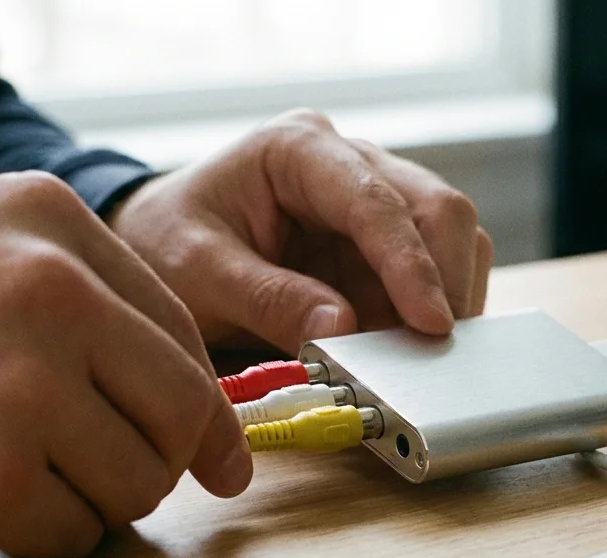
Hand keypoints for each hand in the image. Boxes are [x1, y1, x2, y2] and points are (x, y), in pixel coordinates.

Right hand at [0, 172, 250, 557]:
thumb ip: (93, 300)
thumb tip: (205, 408)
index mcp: (51, 220)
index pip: (183, 333)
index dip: (206, 411)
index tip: (219, 458)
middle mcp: (48, 290)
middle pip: (182, 414)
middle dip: (159, 462)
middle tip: (108, 474)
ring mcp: (18, 385)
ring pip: (139, 485)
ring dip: (93, 501)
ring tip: (15, 469)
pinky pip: (75, 536)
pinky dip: (39, 536)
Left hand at [109, 109, 494, 352]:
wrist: (155, 246)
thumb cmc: (166, 245)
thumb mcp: (197, 274)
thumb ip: (267, 299)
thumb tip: (343, 330)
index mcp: (298, 149)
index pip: (377, 200)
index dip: (412, 264)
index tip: (432, 323)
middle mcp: (348, 162)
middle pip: (437, 209)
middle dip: (446, 282)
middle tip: (438, 353)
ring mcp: (372, 201)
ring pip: (450, 241)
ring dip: (445, 301)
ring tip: (417, 359)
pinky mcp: (381, 246)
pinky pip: (432, 275)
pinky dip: (427, 316)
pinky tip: (406, 352)